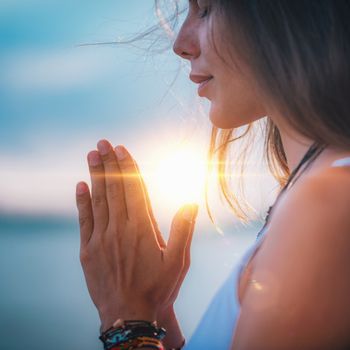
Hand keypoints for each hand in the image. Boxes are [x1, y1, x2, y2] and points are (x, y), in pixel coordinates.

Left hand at [76, 139, 197, 330]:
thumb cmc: (157, 289)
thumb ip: (183, 229)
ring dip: (95, 175)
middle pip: (114, 189)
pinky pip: (85, 220)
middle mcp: (120, 229)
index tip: (122, 149)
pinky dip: (82, 201)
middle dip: (109, 163)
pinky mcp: (88, 250)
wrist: (129, 317)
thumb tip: (191, 202)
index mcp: (142, 228)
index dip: (128, 167)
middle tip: (103, 143)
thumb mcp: (179, 261)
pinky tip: (80, 185)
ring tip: (92, 155)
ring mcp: (101, 239)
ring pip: (98, 200)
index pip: (134, 189)